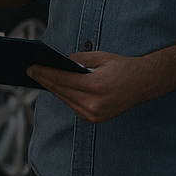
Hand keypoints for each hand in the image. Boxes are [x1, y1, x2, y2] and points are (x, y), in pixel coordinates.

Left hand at [27, 50, 166, 123]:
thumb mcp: (99, 57)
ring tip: (40, 77)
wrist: (145, 83)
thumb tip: (58, 62)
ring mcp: (95, 114)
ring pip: (65, 99)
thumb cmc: (123, 68)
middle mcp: (95, 104)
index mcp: (95, 86)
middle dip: (44, 80)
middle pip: (60, 91)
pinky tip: (56, 87)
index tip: (31, 68)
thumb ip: (77, 59)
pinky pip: (73, 106)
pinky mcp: (95, 119)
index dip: (44, 73)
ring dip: (52, 89)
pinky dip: (64, 96)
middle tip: (31, 71)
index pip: (61, 79)